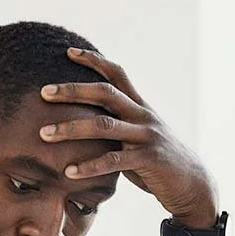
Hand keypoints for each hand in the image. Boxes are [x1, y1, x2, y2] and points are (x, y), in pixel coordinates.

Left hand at [40, 48, 218, 226]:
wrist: (192, 183)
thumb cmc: (156, 161)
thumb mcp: (137, 136)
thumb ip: (117, 125)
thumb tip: (84, 121)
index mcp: (139, 106)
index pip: (117, 74)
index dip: (94, 60)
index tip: (68, 52)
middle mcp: (143, 115)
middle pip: (105, 93)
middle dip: (73, 90)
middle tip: (43, 92)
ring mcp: (147, 136)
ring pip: (104, 126)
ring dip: (71, 128)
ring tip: (44, 134)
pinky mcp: (149, 159)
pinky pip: (114, 161)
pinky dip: (89, 166)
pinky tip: (68, 171)